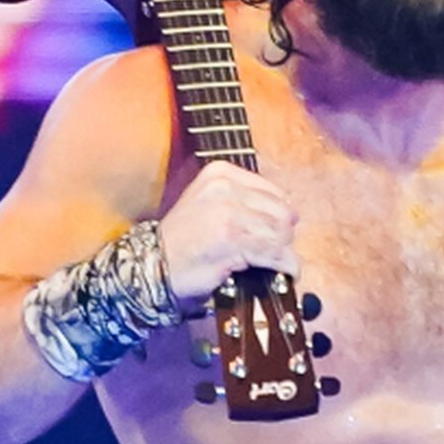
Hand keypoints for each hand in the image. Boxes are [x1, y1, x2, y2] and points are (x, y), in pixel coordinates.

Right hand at [157, 161, 299, 301]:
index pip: (272, 191)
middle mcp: (224, 188)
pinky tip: (286, 271)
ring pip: (280, 232)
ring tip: (277, 262)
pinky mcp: (232, 240)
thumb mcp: (208, 203)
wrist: (154, 264)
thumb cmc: (183, 240)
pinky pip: (274, 252)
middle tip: (274, 250)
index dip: (279, 214)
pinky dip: (285, 264)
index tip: (275, 229)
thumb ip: (243, 199)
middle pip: (281, 211)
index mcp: (219, 173)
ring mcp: (228, 213)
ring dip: (284, 252)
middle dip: (283, 234)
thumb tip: (290, 212)